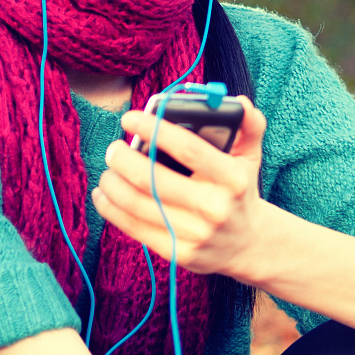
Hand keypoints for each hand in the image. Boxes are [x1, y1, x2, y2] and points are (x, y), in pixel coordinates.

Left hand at [95, 98, 267, 276]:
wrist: (248, 244)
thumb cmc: (240, 190)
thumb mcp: (250, 157)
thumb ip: (250, 125)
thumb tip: (240, 102)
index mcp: (232, 178)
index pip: (188, 149)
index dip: (154, 130)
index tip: (130, 118)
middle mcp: (214, 207)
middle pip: (152, 179)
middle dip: (123, 159)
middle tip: (114, 148)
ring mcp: (195, 234)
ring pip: (136, 204)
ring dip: (112, 183)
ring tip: (108, 169)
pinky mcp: (177, 253)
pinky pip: (133, 227)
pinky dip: (110, 208)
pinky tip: (104, 194)